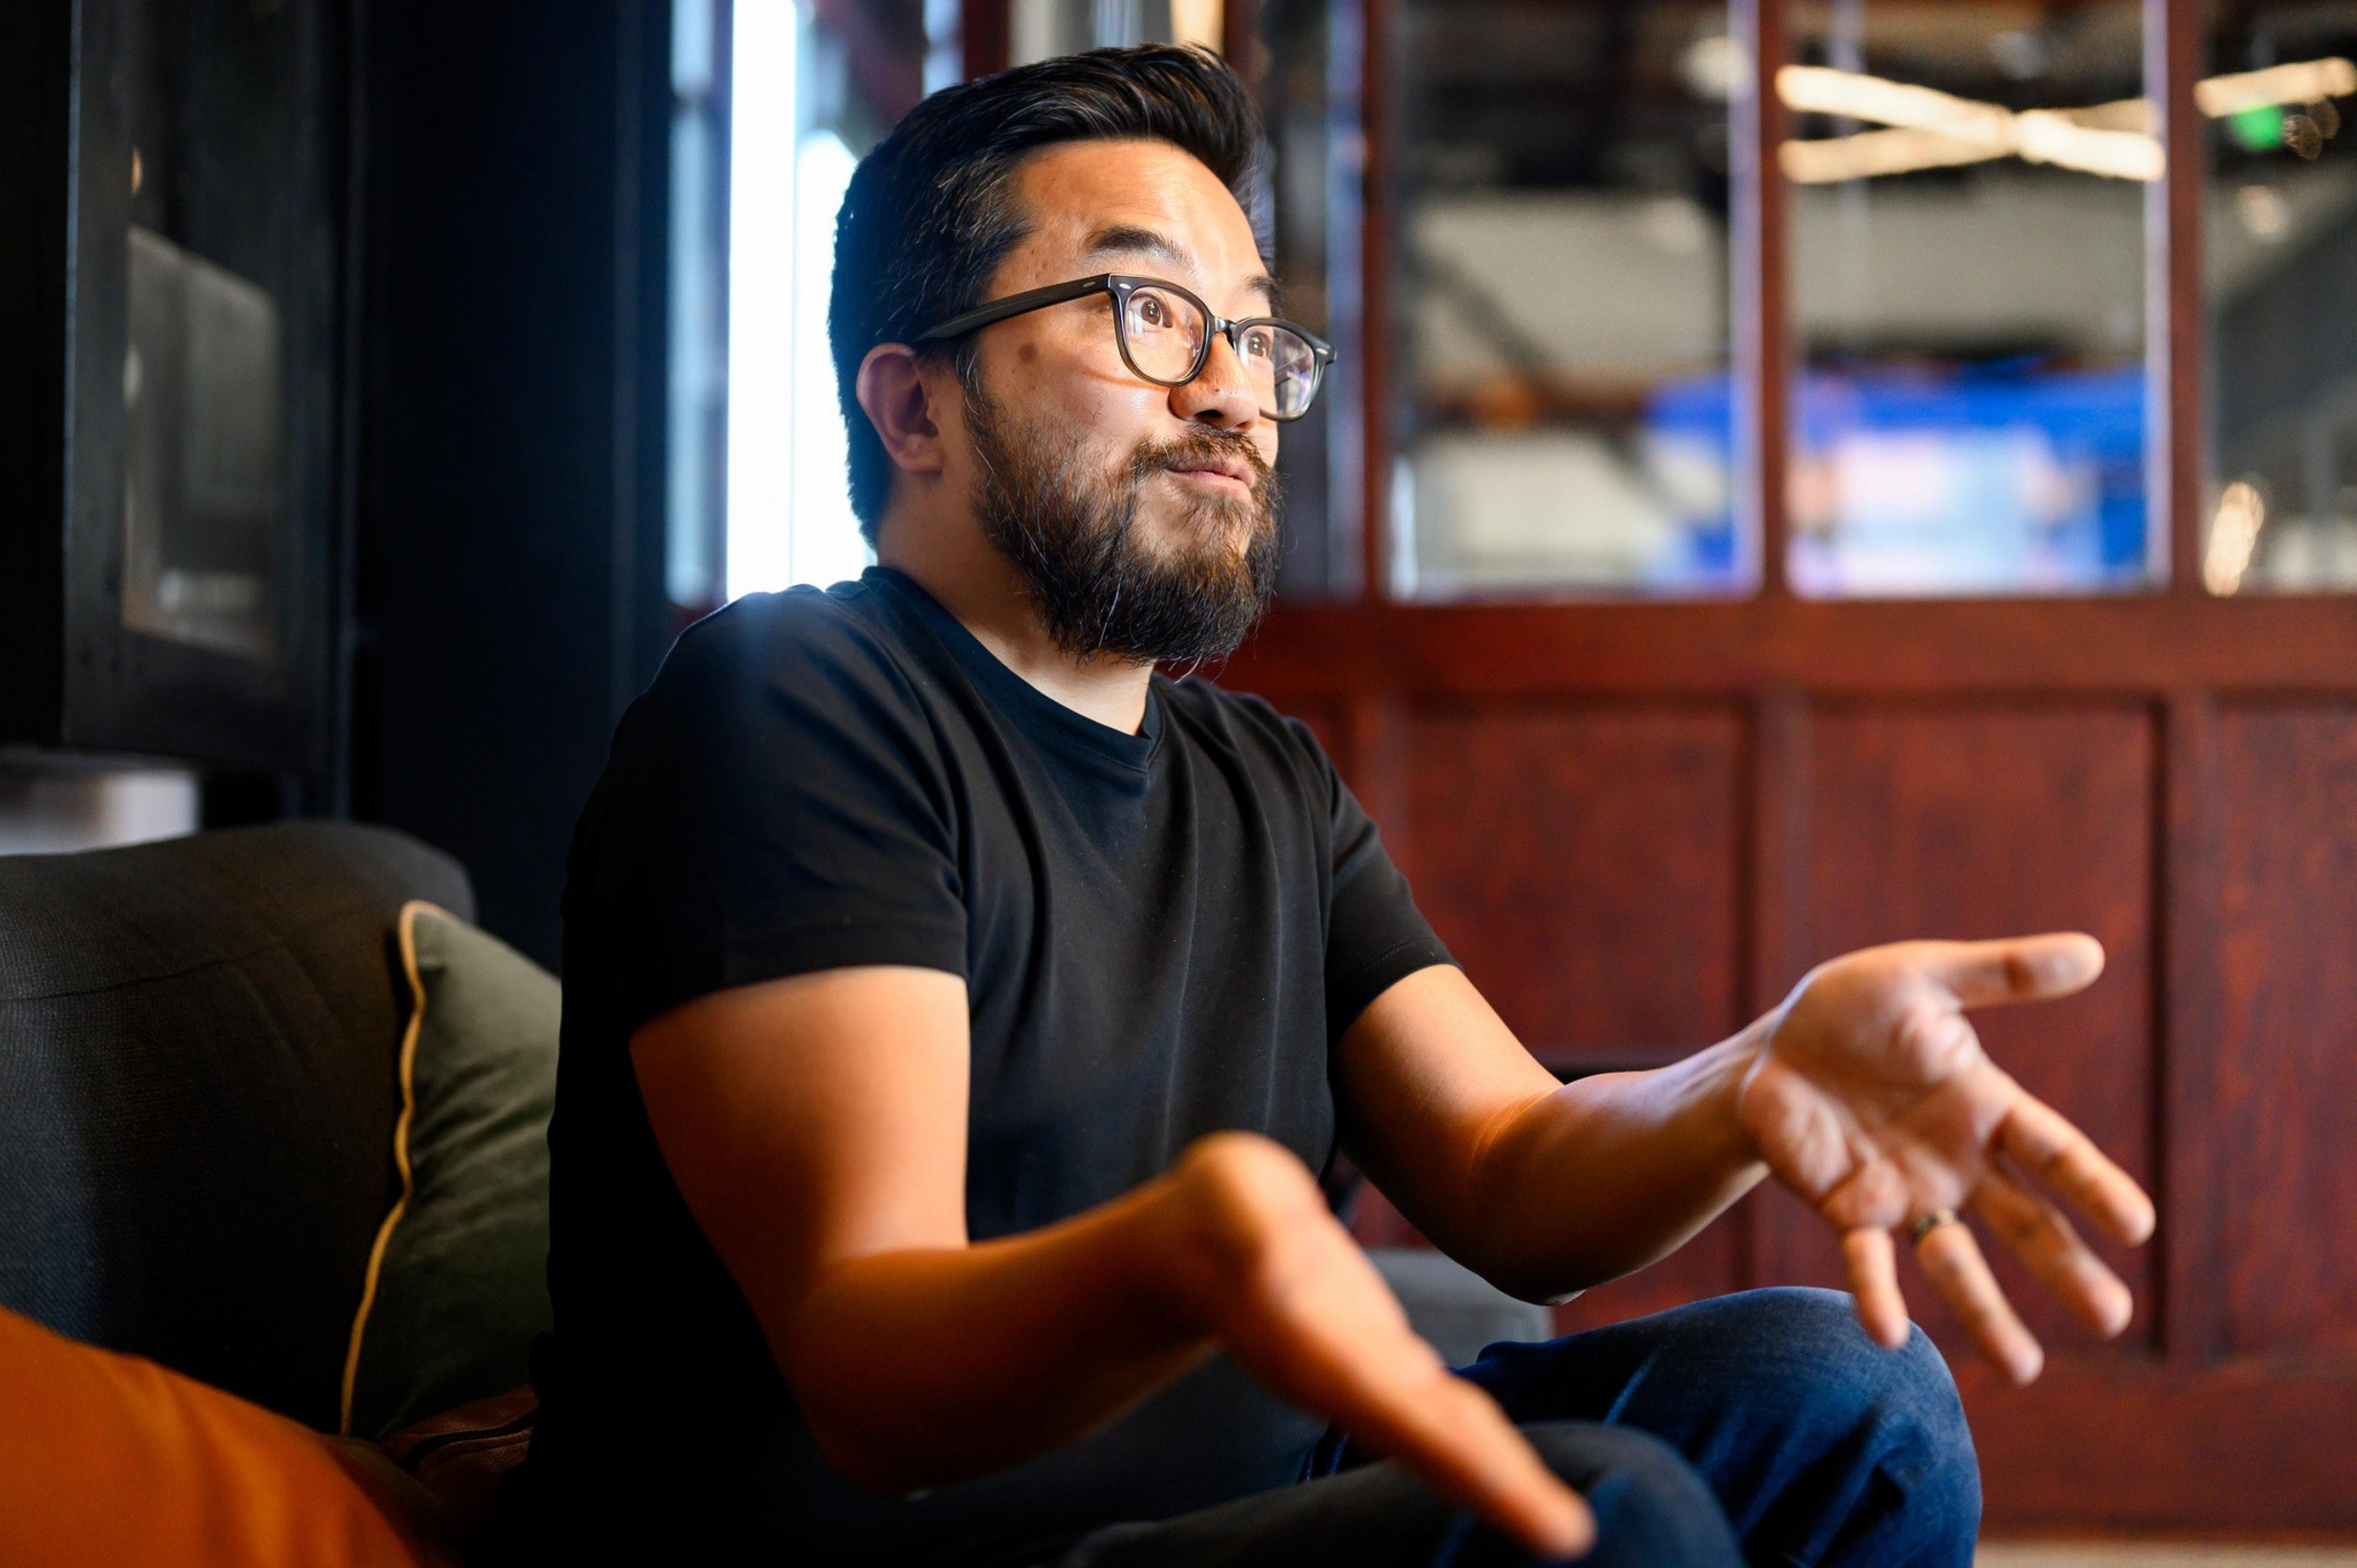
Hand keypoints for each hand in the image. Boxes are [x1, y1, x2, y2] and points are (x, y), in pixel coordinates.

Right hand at [1161, 1133, 1594, 1559]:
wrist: (1198, 1245)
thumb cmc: (1215, 1212)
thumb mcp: (1227, 1194)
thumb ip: (1244, 1219)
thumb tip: (1267, 1249)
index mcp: (1316, 1347)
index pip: (1399, 1409)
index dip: (1461, 1458)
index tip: (1519, 1506)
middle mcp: (1349, 1377)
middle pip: (1432, 1440)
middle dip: (1496, 1487)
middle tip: (1566, 1535)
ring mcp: (1370, 1376)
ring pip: (1444, 1434)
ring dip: (1500, 1479)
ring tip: (1560, 1529)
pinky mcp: (1385, 1362)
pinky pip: (1442, 1414)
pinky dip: (1483, 1450)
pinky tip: (1523, 1483)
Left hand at [1735, 935, 2156, 1382]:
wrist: (1771, 1046)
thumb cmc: (1854, 1007)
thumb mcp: (1923, 977)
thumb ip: (2002, 974)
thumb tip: (2092, 953)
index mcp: (1985, 1107)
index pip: (2052, 1151)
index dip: (2092, 1185)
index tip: (2137, 1225)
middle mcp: (1956, 1162)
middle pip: (2023, 1222)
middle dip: (2065, 1268)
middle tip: (2113, 1318)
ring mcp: (1905, 1193)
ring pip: (1954, 1260)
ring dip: (1985, 1312)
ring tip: (2023, 1369)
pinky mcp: (1848, 1211)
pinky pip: (1866, 1261)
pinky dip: (1877, 1296)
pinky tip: (1888, 1335)